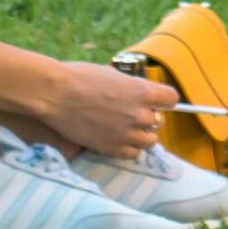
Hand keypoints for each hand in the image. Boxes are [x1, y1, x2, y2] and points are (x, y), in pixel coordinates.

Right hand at [30, 56, 171, 162]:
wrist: (56, 94)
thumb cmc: (80, 77)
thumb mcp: (112, 74)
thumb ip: (130, 87)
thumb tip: (136, 92)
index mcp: (142, 91)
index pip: (171, 98)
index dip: (164, 100)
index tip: (157, 101)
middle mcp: (139, 114)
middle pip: (159, 122)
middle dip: (149, 118)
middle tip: (133, 114)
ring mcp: (127, 133)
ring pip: (150, 141)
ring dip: (142, 135)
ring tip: (127, 129)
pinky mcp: (112, 148)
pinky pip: (133, 154)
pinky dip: (129, 148)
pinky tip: (118, 140)